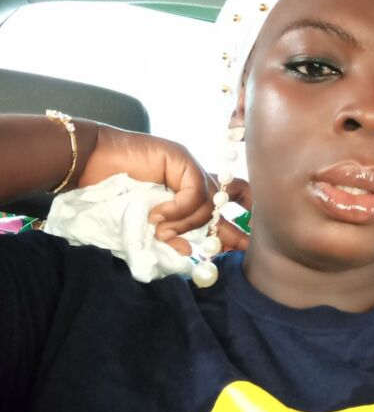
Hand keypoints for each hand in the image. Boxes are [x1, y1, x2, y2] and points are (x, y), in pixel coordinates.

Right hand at [78, 124, 251, 255]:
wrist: (89, 166)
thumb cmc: (111, 196)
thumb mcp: (144, 224)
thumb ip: (167, 235)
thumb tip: (187, 253)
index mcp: (185, 194)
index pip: (221, 205)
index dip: (235, 224)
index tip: (245, 247)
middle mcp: (192, 179)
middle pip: (226, 203)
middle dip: (233, 229)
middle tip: (241, 248)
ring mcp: (188, 168)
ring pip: (208, 202)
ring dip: (185, 224)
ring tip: (160, 231)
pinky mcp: (181, 158)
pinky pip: (195, 190)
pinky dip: (179, 209)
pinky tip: (158, 215)